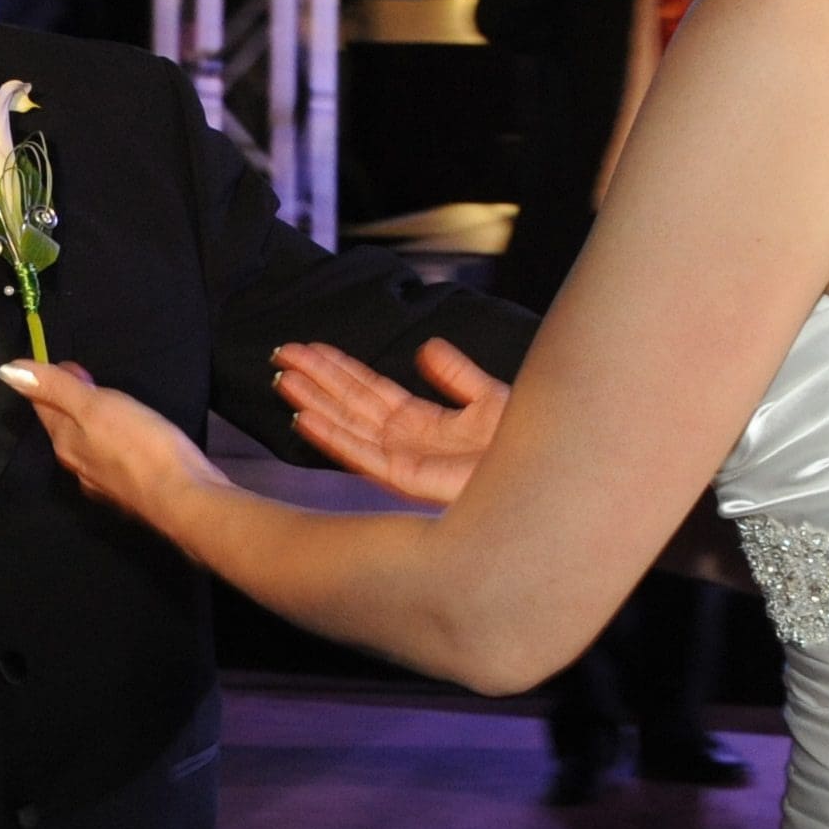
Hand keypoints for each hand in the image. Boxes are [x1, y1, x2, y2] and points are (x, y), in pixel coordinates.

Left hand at [0, 360, 224, 525]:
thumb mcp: (95, 407)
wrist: (185, 498)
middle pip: (64, 427)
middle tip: (86, 377)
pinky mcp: (130, 492)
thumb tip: (7, 371)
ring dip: (92, 424)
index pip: (44, 406)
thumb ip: (55, 388)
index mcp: (65, 442)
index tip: (63, 362)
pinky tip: (131, 439)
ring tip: (109, 405)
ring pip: (88, 446)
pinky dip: (114, 443)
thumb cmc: (140, 445)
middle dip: (69, 402)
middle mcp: (77, 466)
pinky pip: (112, 460)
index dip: (49, 381)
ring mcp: (103, 483)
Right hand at [272, 338, 509, 504]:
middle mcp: (406, 442)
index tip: (309, 349)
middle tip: (281, 354)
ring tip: (284, 380)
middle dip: (316, 380)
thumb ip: (457, 375)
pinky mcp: (408, 480)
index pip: (369, 390)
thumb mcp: (489, 399)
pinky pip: (362, 456)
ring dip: (314, 403)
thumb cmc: (525, 448)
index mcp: (423, 422)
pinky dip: (332, 438)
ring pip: (348, 427)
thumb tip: (427, 348)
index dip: (339, 368)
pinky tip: (306, 419)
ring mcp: (403, 462)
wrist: (547, 479)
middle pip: (350, 405)